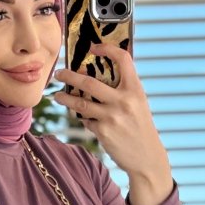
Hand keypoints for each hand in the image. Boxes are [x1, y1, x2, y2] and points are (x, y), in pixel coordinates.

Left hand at [52, 44, 169, 182]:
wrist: (147, 157)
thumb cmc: (141, 127)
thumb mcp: (138, 104)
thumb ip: (122, 90)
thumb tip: (92, 77)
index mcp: (135, 89)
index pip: (123, 59)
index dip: (107, 49)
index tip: (93, 47)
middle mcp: (124, 101)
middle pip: (89, 83)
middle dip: (69, 76)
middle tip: (59, 73)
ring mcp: (112, 117)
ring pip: (80, 104)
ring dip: (65, 98)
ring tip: (57, 96)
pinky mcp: (103, 132)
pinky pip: (86, 121)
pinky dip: (83, 119)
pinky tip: (85, 119)